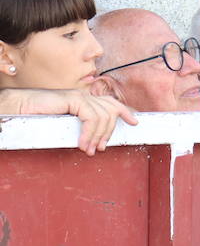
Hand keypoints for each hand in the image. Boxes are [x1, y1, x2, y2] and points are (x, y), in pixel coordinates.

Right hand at [0, 88, 137, 155]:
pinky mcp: (73, 99)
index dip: (124, 111)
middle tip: (101, 148)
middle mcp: (84, 95)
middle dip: (109, 133)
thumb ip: (80, 125)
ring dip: (98, 137)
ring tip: (90, 150)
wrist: (18, 108)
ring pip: (103, 117)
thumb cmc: (38, 117)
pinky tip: (83, 144)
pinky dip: (89, 134)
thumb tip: (95, 138)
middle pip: (110, 112)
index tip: (135, 122)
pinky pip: (92, 118)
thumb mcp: (65, 122)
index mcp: (83, 99)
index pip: (110, 103)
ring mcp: (79, 96)